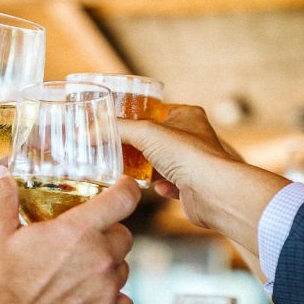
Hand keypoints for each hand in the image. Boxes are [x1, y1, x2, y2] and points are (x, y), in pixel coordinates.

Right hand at [0, 168, 137, 303]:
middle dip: (106, 235)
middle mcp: (100, 258)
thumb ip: (4, 199)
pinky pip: (123, 300)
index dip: (126, 190)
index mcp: (78, 231)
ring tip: (77, 275)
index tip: (122, 189)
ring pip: (122, 268)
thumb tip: (1, 173)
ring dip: (107, 268)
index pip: (123, 199)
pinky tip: (86, 300)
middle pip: (123, 236)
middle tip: (81, 244)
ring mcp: (107, 290)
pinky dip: (110, 299)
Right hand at [118, 105, 287, 251]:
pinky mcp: (191, 187)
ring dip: (145, 167)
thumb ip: (117, 131)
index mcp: (187, 116)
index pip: (155, 110)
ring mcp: (192, 162)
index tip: (114, 123)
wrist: (213, 192)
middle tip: (114, 148)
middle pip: (155, 138)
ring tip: (127, 169)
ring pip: (160, 162)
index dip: (135, 116)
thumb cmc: (188, 156)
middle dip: (136, 145)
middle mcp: (192, 137)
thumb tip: (89, 134)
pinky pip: (169, 184)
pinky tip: (155, 187)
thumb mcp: (146, 133)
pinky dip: (159, 185)